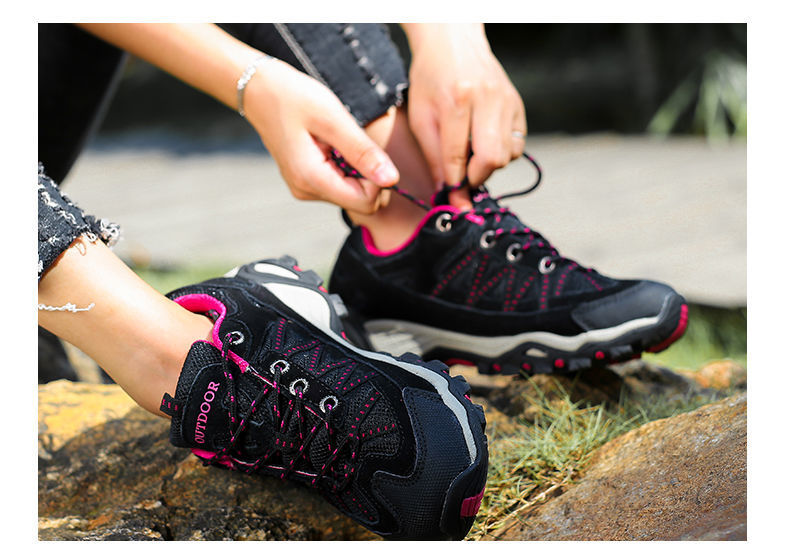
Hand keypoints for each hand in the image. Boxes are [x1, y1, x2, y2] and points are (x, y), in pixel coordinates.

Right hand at [243, 57, 398, 213]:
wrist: (259, 89)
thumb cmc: (293, 97)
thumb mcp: (333, 119)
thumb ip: (363, 152)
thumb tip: (393, 180)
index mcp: (312, 180)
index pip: (366, 203)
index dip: (378, 179)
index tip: (367, 149)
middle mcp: (307, 191)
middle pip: (361, 202)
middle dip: (369, 175)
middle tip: (353, 142)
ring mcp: (305, 188)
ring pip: (352, 193)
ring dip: (357, 168)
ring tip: (337, 140)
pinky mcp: (306, 181)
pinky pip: (340, 184)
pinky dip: (346, 166)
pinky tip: (332, 144)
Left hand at [404, 24, 525, 188]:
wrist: (453, 42)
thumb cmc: (430, 79)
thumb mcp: (421, 116)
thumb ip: (434, 157)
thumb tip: (446, 194)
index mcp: (457, 101)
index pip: (457, 156)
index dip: (454, 183)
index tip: (451, 200)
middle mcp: (487, 99)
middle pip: (492, 159)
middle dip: (476, 177)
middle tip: (462, 177)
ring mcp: (507, 101)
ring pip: (507, 155)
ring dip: (488, 165)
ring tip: (471, 155)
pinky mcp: (518, 104)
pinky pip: (517, 144)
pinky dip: (502, 153)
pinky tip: (484, 143)